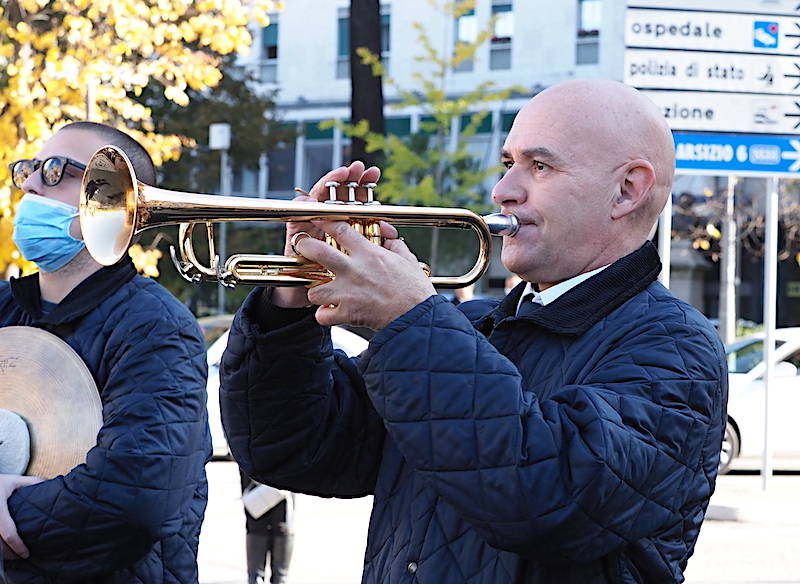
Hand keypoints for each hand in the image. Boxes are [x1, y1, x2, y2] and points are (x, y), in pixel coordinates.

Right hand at [0, 474, 43, 558]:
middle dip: (10, 554)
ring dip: (2, 553)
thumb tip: (50, 484)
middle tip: (21, 556)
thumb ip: (30, 483)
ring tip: (14, 554)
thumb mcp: (13, 481)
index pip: (9, 533)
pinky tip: (4, 548)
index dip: (18, 546)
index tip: (26, 554)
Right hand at [273, 161, 380, 308]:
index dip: (363, 185)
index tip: (373, 172)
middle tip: (357, 167)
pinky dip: (302, 205)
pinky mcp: (294, 234)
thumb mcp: (362, 264)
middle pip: (336, 193)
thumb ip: (379, 246)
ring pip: (317, 198)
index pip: (354, 199)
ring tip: (338, 175)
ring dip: (326, 184)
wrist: (311, 298)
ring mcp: (310, 226)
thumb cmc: (339, 283)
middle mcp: (326, 223)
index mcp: (345, 227)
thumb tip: (390, 230)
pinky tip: (310, 197)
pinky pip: (296, 215)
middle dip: (347, 178)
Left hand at [292, 220, 436, 329]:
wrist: (417, 316)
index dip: (325, 221)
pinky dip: (325, 315)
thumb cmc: (414, 290)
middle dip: (304, 245)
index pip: (340, 229)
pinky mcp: (347, 314)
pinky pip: (322, 315)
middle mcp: (353, 270)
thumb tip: (388, 235)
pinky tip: (332, 311)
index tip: (318, 219)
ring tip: (323, 289)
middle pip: (316, 251)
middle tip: (303, 246)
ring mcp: (347, 293)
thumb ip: (393, 244)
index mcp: (368, 254)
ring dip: (316, 290)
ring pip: (314, 289)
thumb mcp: (407, 259)